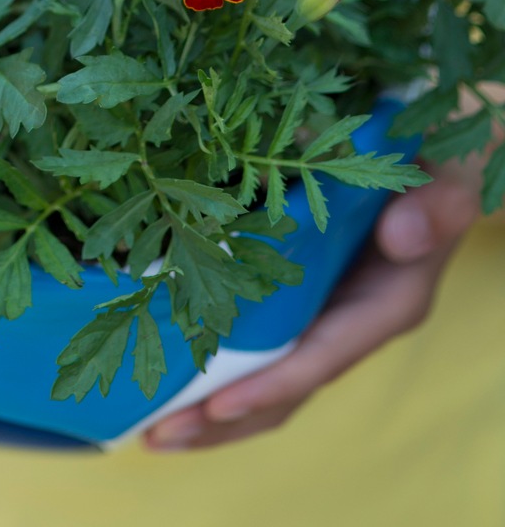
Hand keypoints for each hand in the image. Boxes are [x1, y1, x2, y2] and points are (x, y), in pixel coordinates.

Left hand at [144, 151, 483, 450]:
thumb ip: (436, 206)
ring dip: (207, 408)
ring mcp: (320, 315)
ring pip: (263, 376)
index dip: (269, 386)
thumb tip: (401, 236)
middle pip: (283, 388)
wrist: (433, 161)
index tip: (216, 407)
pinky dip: (210, 363)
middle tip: (154, 436)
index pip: (320, 358)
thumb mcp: (448, 179)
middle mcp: (348, 323)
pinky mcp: (295, 297)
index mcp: (383, 305)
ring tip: (147, 429)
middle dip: (219, 419)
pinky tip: (161, 371)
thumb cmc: (439, 166)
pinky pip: (253, 343)